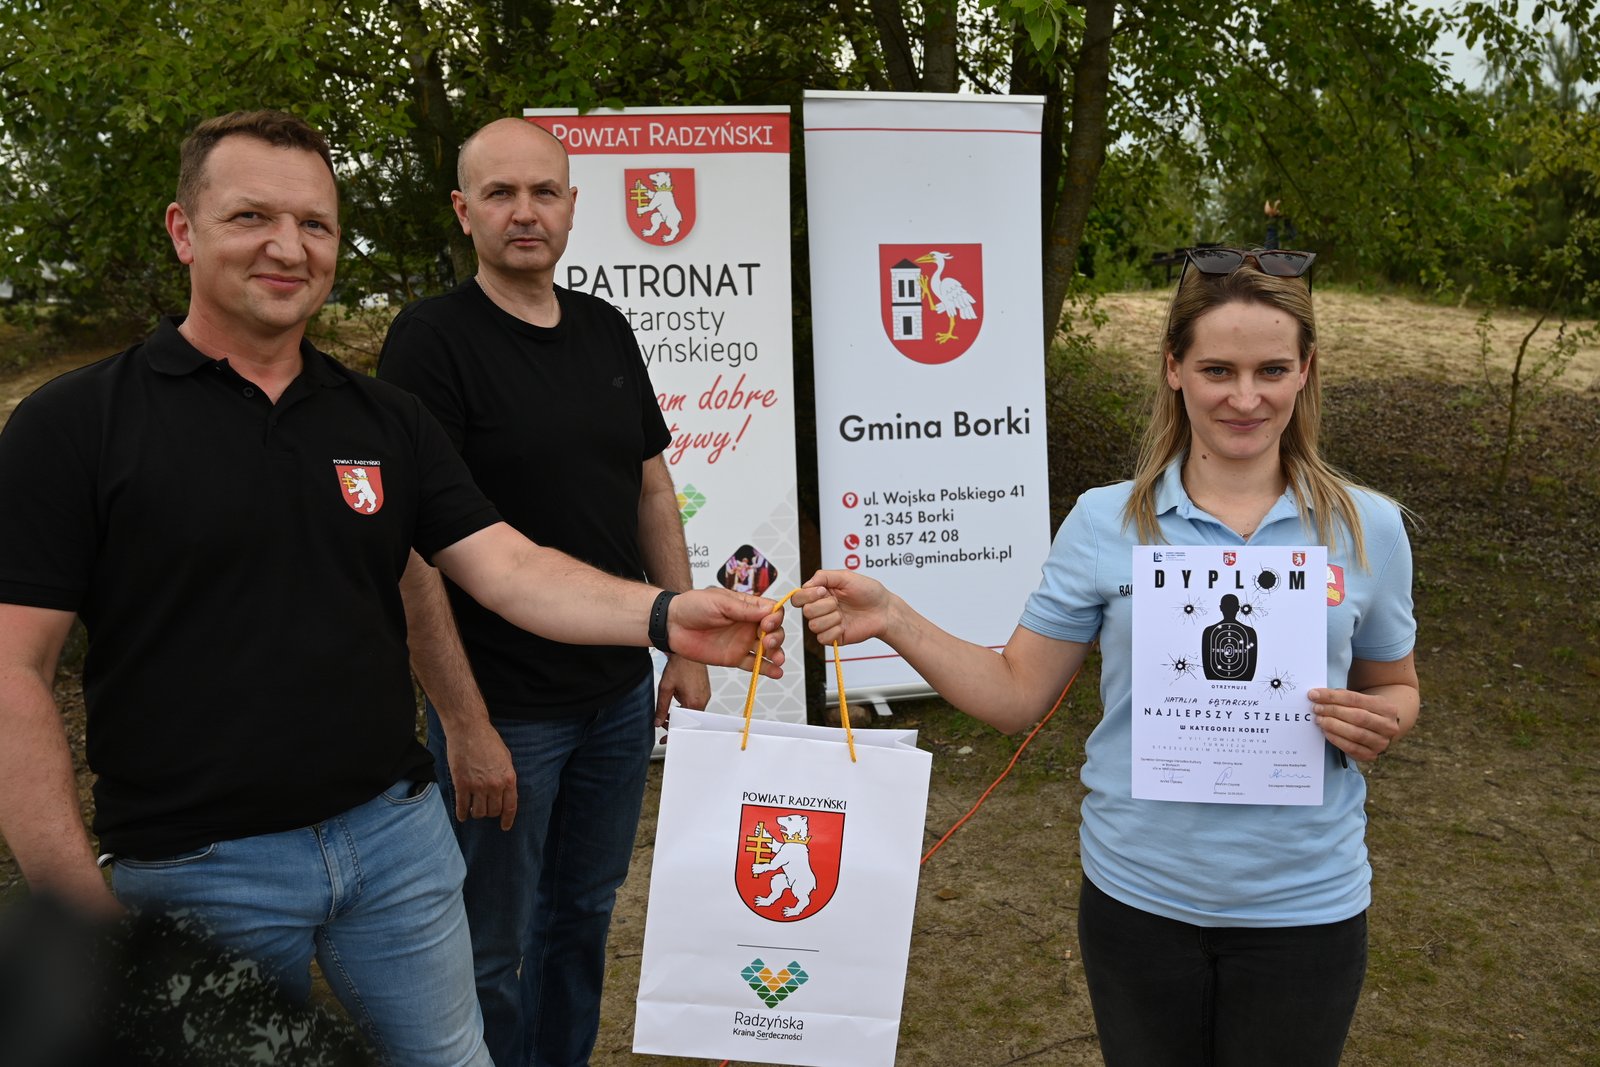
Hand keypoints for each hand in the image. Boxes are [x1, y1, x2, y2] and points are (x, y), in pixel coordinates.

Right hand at [446, 718, 517, 828]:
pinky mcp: (461, 785)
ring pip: (478, 812)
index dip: (507, 819)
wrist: (469, 730)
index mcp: (508, 778)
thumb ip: (506, 776)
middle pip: (493, 811)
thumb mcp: (506, 758)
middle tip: (486, 808)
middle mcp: (494, 785)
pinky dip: (462, 814)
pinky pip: (462, 807)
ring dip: (476, 813)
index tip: (505, 826)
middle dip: (490, 812)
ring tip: (474, 809)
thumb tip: (505, 792)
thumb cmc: (488, 741)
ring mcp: (477, 786)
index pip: (510, 807)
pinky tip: (462, 815)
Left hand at [656, 654, 710, 726]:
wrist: (686, 651)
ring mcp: (706, 695)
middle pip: (690, 720)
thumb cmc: (679, 665)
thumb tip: (658, 721)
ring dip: (681, 713)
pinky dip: (687, 706)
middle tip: (664, 721)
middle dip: (676, 722)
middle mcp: (703, 700)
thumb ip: (661, 708)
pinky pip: (697, 704)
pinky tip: (678, 700)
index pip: (685, 725)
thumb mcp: (665, 688)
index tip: (666, 736)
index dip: (673, 731)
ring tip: (670, 708)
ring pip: (693, 712)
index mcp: (694, 702)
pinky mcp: (706, 691)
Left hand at [666, 588, 784, 676]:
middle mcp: (747, 624)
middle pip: (774, 631)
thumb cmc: (692, 606)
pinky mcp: (734, 657)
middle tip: (768, 642)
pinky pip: (754, 664)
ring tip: (777, 660)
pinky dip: (766, 669)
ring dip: (777, 654)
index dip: (775, 618)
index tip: (767, 624)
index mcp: (746, 606)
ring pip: (767, 649)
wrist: (671, 625)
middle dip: (777, 637)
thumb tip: (769, 611)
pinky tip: (776, 672)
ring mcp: (741, 642)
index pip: (772, 611)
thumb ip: (744, 608)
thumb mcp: (719, 601)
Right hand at [791, 570, 893, 645]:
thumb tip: (805, 585)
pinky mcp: (834, 637)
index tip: (824, 591)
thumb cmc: (869, 592)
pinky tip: (845, 625)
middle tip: (838, 603)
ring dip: (831, 618)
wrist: (884, 610)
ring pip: (813, 626)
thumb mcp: (846, 576)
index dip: (807, 595)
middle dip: (824, 606)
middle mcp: (821, 609)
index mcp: (820, 593)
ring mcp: (827, 624)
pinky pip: (823, 638)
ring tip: (843, 614)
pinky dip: (834, 631)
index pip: (798, 597)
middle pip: (805, 612)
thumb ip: (823, 576)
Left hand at [1310, 686, 1403, 762]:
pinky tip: (1326, 732)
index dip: (1333, 697)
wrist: (1380, 730)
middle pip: (1357, 717)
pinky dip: (1336, 739)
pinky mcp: (1371, 755)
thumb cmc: (1365, 711)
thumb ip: (1342, 697)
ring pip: (1355, 734)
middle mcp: (1388, 726)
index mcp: (1386, 708)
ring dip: (1333, 726)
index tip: (1315, 695)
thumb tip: (1317, 695)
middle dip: (1333, 711)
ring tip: (1319, 720)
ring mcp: (1381, 743)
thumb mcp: (1362, 700)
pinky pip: (1351, 748)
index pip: (1355, 699)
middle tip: (1316, 708)